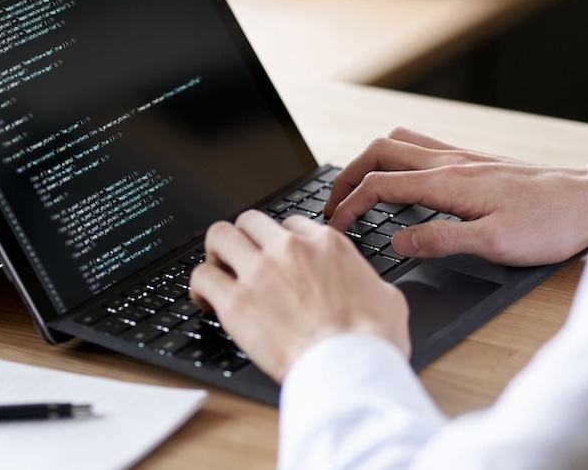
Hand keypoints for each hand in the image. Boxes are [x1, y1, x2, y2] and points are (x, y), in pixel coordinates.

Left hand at [190, 210, 410, 382]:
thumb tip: (368, 287)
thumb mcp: (387, 297)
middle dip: (244, 239)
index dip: (280, 242)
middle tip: (242, 261)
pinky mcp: (236, 302)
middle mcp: (290, 249)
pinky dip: (200, 286)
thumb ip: (367, 281)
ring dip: (217, 252)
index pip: (290, 224)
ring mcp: (260, 271)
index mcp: (326, 244)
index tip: (276, 259)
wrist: (351, 367)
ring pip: (220, 235)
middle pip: (250, 221)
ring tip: (219, 272)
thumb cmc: (372, 341)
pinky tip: (205, 300)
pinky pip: (202, 276)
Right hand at [325, 128, 587, 266]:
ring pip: (399, 143)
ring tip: (356, 190)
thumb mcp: (494, 244)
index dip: (348, 206)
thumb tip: (397, 241)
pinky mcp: (474, 162)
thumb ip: (440, 240)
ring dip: (369, 161)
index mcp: (448, 181)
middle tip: (332, 205)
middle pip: (379, 152)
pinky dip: (395, 159)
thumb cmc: (551, 223)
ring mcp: (462, 157)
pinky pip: (421, 148)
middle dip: (347, 175)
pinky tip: (400, 181)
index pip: (379, 185)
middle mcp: (451, 161)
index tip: (334, 228)